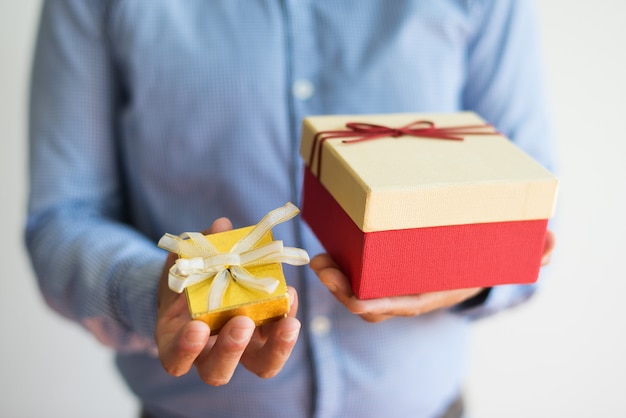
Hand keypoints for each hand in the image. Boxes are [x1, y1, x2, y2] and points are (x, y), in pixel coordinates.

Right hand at [155, 217, 300, 385]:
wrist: (197, 285)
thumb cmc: (184, 277)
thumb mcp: (183, 261)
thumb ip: (198, 247)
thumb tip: (221, 225)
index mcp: (176, 341)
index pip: (176, 360)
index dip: (185, 350)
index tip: (197, 327)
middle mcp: (207, 354)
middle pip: (218, 372)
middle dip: (231, 350)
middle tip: (241, 323)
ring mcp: (241, 350)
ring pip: (259, 366)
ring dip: (275, 348)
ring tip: (287, 322)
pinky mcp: (264, 339)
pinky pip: (278, 340)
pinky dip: (286, 321)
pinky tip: (290, 296)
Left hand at [311, 229, 555, 322]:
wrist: (473, 264)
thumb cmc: (485, 260)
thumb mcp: (507, 254)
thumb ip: (531, 250)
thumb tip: (550, 241)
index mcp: (429, 294)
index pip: (392, 307)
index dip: (366, 302)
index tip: (345, 289)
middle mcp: (407, 294)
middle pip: (366, 303)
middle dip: (339, 289)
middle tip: (319, 262)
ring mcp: (394, 285)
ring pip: (358, 291)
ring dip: (335, 277)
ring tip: (319, 255)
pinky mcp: (386, 271)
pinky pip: (361, 275)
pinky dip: (344, 266)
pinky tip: (332, 244)